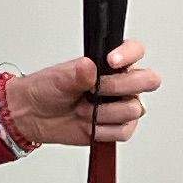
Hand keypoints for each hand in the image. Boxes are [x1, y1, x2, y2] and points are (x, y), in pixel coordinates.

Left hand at [7, 40, 156, 150]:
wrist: (34, 115)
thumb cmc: (47, 89)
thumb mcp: (58, 77)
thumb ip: (77, 73)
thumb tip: (90, 66)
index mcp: (111, 63)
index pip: (135, 51)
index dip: (129, 55)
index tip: (111, 61)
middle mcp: (121, 83)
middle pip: (148, 80)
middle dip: (121, 87)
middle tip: (97, 90)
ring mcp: (121, 105)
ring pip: (134, 109)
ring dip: (104, 112)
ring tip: (83, 109)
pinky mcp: (117, 127)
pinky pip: (124, 131)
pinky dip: (103, 130)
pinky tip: (89, 124)